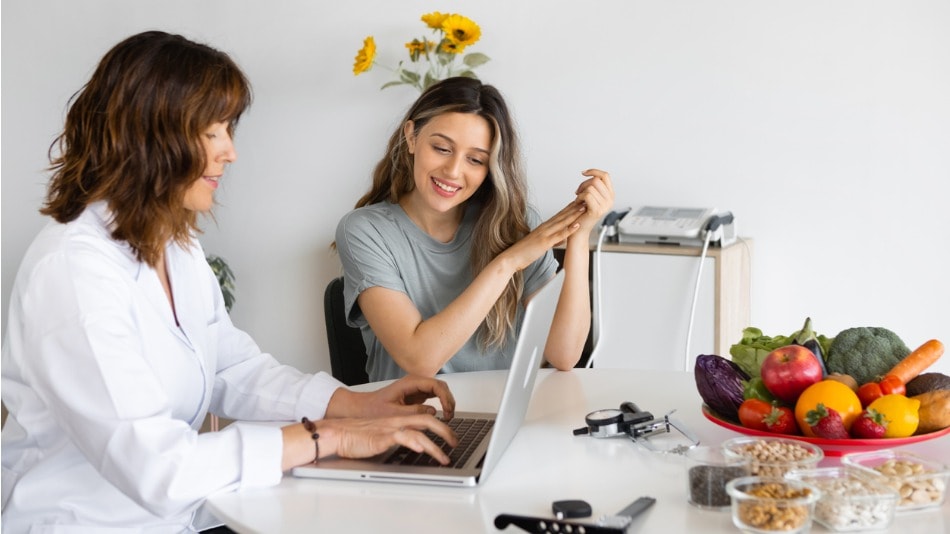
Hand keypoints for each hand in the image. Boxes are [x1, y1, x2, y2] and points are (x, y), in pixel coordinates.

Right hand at [322, 414, 458, 463]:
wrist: (338, 433)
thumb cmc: (356, 436)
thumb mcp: (382, 435)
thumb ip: (398, 437)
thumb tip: (415, 446)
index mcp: (397, 419)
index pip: (424, 417)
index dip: (440, 426)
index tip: (449, 437)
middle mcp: (396, 421)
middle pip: (428, 419)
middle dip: (446, 432)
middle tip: (455, 443)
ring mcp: (390, 428)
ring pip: (420, 430)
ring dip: (436, 445)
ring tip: (445, 457)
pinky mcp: (382, 437)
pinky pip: (403, 437)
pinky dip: (415, 442)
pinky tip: (422, 449)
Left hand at [326, 375, 454, 419]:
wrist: (359, 409)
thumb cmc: (371, 408)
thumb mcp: (393, 413)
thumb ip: (413, 413)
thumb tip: (432, 413)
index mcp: (410, 382)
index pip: (437, 385)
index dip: (446, 398)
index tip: (448, 412)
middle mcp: (414, 384)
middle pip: (441, 387)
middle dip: (449, 401)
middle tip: (450, 416)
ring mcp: (416, 390)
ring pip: (438, 393)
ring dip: (446, 404)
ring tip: (448, 418)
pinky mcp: (415, 398)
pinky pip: (432, 399)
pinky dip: (439, 407)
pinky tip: (440, 418)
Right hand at [497, 201, 585, 271]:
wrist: (512, 258)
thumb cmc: (524, 252)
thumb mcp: (541, 244)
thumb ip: (552, 240)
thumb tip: (562, 238)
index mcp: (544, 228)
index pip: (559, 215)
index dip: (569, 207)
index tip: (579, 201)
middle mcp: (545, 228)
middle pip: (562, 215)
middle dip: (574, 207)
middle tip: (585, 198)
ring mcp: (544, 234)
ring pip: (562, 222)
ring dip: (573, 214)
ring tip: (583, 207)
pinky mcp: (544, 242)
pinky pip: (558, 235)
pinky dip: (568, 230)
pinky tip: (576, 225)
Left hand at [572, 169, 614, 231]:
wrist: (579, 230)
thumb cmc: (582, 213)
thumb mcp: (592, 196)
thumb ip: (595, 186)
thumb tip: (592, 173)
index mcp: (610, 195)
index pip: (605, 175)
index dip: (594, 171)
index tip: (584, 173)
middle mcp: (610, 200)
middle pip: (596, 180)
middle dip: (583, 184)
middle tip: (578, 192)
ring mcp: (605, 205)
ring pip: (591, 187)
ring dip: (580, 192)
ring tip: (578, 200)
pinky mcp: (597, 210)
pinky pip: (587, 195)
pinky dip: (579, 197)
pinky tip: (577, 203)